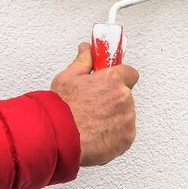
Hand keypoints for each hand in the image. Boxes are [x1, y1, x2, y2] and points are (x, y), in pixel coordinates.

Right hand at [50, 42, 139, 165]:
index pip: (130, 73)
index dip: (120, 78)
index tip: (112, 83)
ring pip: (126, 115)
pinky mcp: (127, 137)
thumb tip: (87, 50)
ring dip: (114, 118)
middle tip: (94, 107)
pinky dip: (114, 135)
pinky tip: (97, 134)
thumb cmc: (60, 110)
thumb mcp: (67, 78)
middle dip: (113, 100)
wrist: (57, 139)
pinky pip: (125, 133)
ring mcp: (127, 118)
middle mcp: (123, 97)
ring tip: (92, 123)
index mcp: (112, 79)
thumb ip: (83, 61)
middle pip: (126, 96)